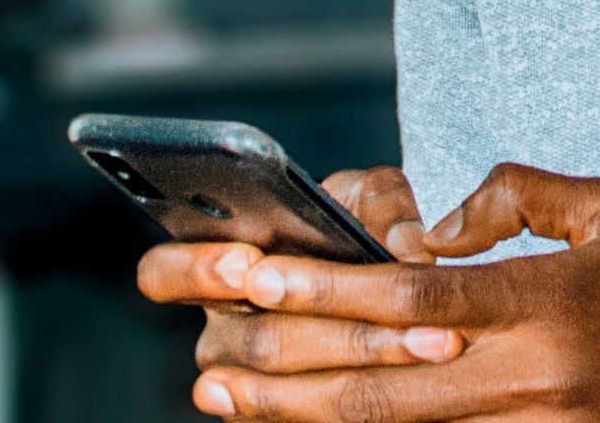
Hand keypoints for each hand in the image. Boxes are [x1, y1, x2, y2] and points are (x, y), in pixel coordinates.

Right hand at [136, 166, 467, 386]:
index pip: (163, 272)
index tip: (246, 263)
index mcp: (220, 263)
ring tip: (436, 338)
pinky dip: (370, 399)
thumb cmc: (364, 231)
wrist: (399, 292)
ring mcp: (249, 384)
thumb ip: (383, 203)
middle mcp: (225, 328)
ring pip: (287, 384)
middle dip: (329, 322)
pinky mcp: (286, 417)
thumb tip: (406, 248)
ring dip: (369, 355)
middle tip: (382, 305)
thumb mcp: (369, 199)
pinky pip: (314, 417)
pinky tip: (422, 382)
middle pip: (248, 339)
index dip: (196, 270)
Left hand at [187, 163, 599, 422]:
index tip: (251, 272)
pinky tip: (297, 417)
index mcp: (541, 304)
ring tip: (220, 390)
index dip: (320, 288)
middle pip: (371, 378)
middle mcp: (519, 376)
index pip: (407, 298)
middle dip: (277, 361)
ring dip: (293, 409)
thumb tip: (434, 225)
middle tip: (204, 344)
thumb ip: (521, 196)